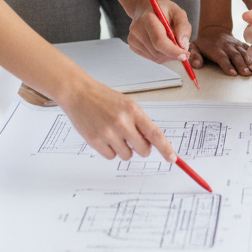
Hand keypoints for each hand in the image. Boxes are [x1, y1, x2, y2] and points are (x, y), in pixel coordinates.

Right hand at [57, 79, 176, 161]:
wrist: (79, 94)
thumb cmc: (103, 98)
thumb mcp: (127, 105)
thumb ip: (140, 123)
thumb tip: (152, 143)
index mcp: (133, 111)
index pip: (155, 134)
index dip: (166, 148)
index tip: (172, 158)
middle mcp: (122, 122)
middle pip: (143, 150)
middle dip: (141, 148)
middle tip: (133, 139)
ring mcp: (108, 133)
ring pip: (127, 155)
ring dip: (124, 149)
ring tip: (114, 134)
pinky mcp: (95, 142)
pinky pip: (111, 157)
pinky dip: (110, 150)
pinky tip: (104, 137)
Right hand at [128, 0, 191, 63]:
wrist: (146, 8)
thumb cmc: (164, 10)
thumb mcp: (178, 13)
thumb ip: (183, 27)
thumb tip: (184, 46)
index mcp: (148, 18)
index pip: (159, 41)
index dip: (173, 51)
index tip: (185, 55)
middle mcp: (137, 29)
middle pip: (157, 51)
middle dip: (173, 55)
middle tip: (184, 53)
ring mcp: (133, 38)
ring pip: (155, 57)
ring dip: (168, 56)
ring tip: (174, 46)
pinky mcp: (133, 45)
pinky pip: (151, 57)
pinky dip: (161, 56)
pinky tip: (164, 46)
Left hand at [190, 26, 251, 76]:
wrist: (214, 30)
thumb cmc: (204, 42)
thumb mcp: (194, 47)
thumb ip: (194, 56)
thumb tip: (196, 65)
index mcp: (215, 48)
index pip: (222, 57)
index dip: (227, 65)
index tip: (233, 73)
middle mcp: (227, 46)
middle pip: (235, 56)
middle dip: (241, 65)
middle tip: (246, 74)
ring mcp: (235, 44)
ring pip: (243, 53)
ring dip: (248, 62)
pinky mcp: (240, 44)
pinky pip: (247, 49)